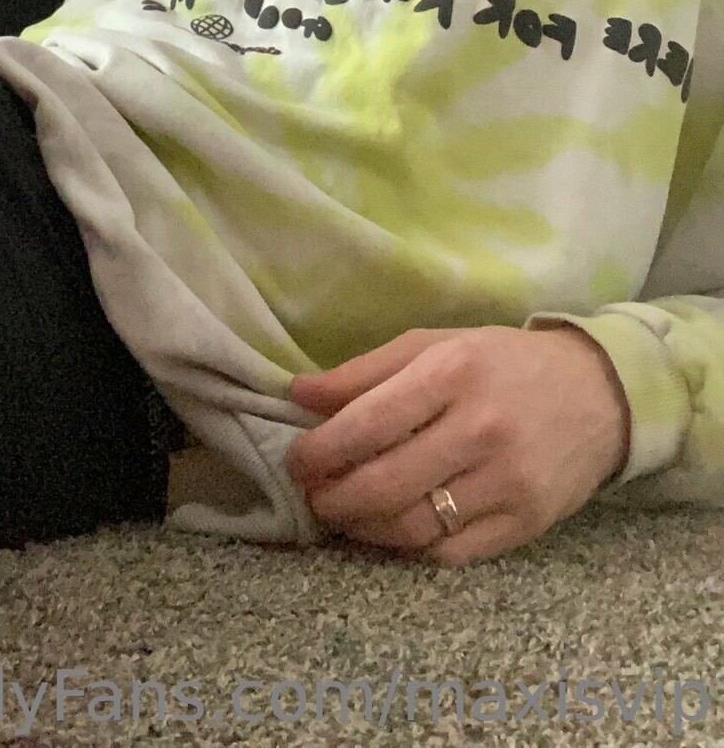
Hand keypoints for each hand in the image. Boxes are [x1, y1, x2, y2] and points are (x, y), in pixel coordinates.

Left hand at [284, 323, 630, 567]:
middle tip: (312, 496)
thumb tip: (298, 394)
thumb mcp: (436, 344)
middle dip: (333, 498)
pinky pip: (450, 553)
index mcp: (453, 372)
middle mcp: (480, 429)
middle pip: (384, 484)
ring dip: (362, 528)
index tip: (296, 461)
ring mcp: (507, 482)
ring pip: (412, 526)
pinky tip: (390, 530)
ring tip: (343, 514)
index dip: (321, 450)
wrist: (600, 394)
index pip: (369, 422)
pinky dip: (409, 548)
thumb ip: (365, 371)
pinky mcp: (526, 524)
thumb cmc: (503, 363)